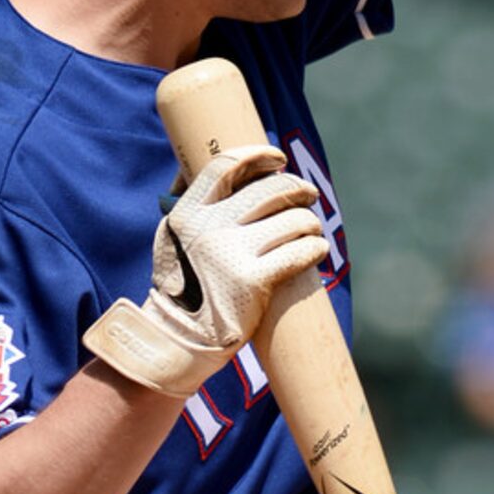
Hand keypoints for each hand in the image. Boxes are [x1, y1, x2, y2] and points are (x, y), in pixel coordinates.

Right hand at [83, 144, 327, 396]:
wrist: (185, 337)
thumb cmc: (188, 285)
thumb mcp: (176, 239)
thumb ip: (196, 206)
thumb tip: (228, 169)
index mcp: (188, 213)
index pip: (225, 166)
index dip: (257, 155)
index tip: (277, 158)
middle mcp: (208, 229)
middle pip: (269, 190)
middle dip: (296, 188)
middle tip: (308, 195)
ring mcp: (231, 254)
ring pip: (292, 221)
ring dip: (310, 222)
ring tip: (311, 230)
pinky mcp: (254, 281)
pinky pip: (300, 252)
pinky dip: (315, 248)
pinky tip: (318, 249)